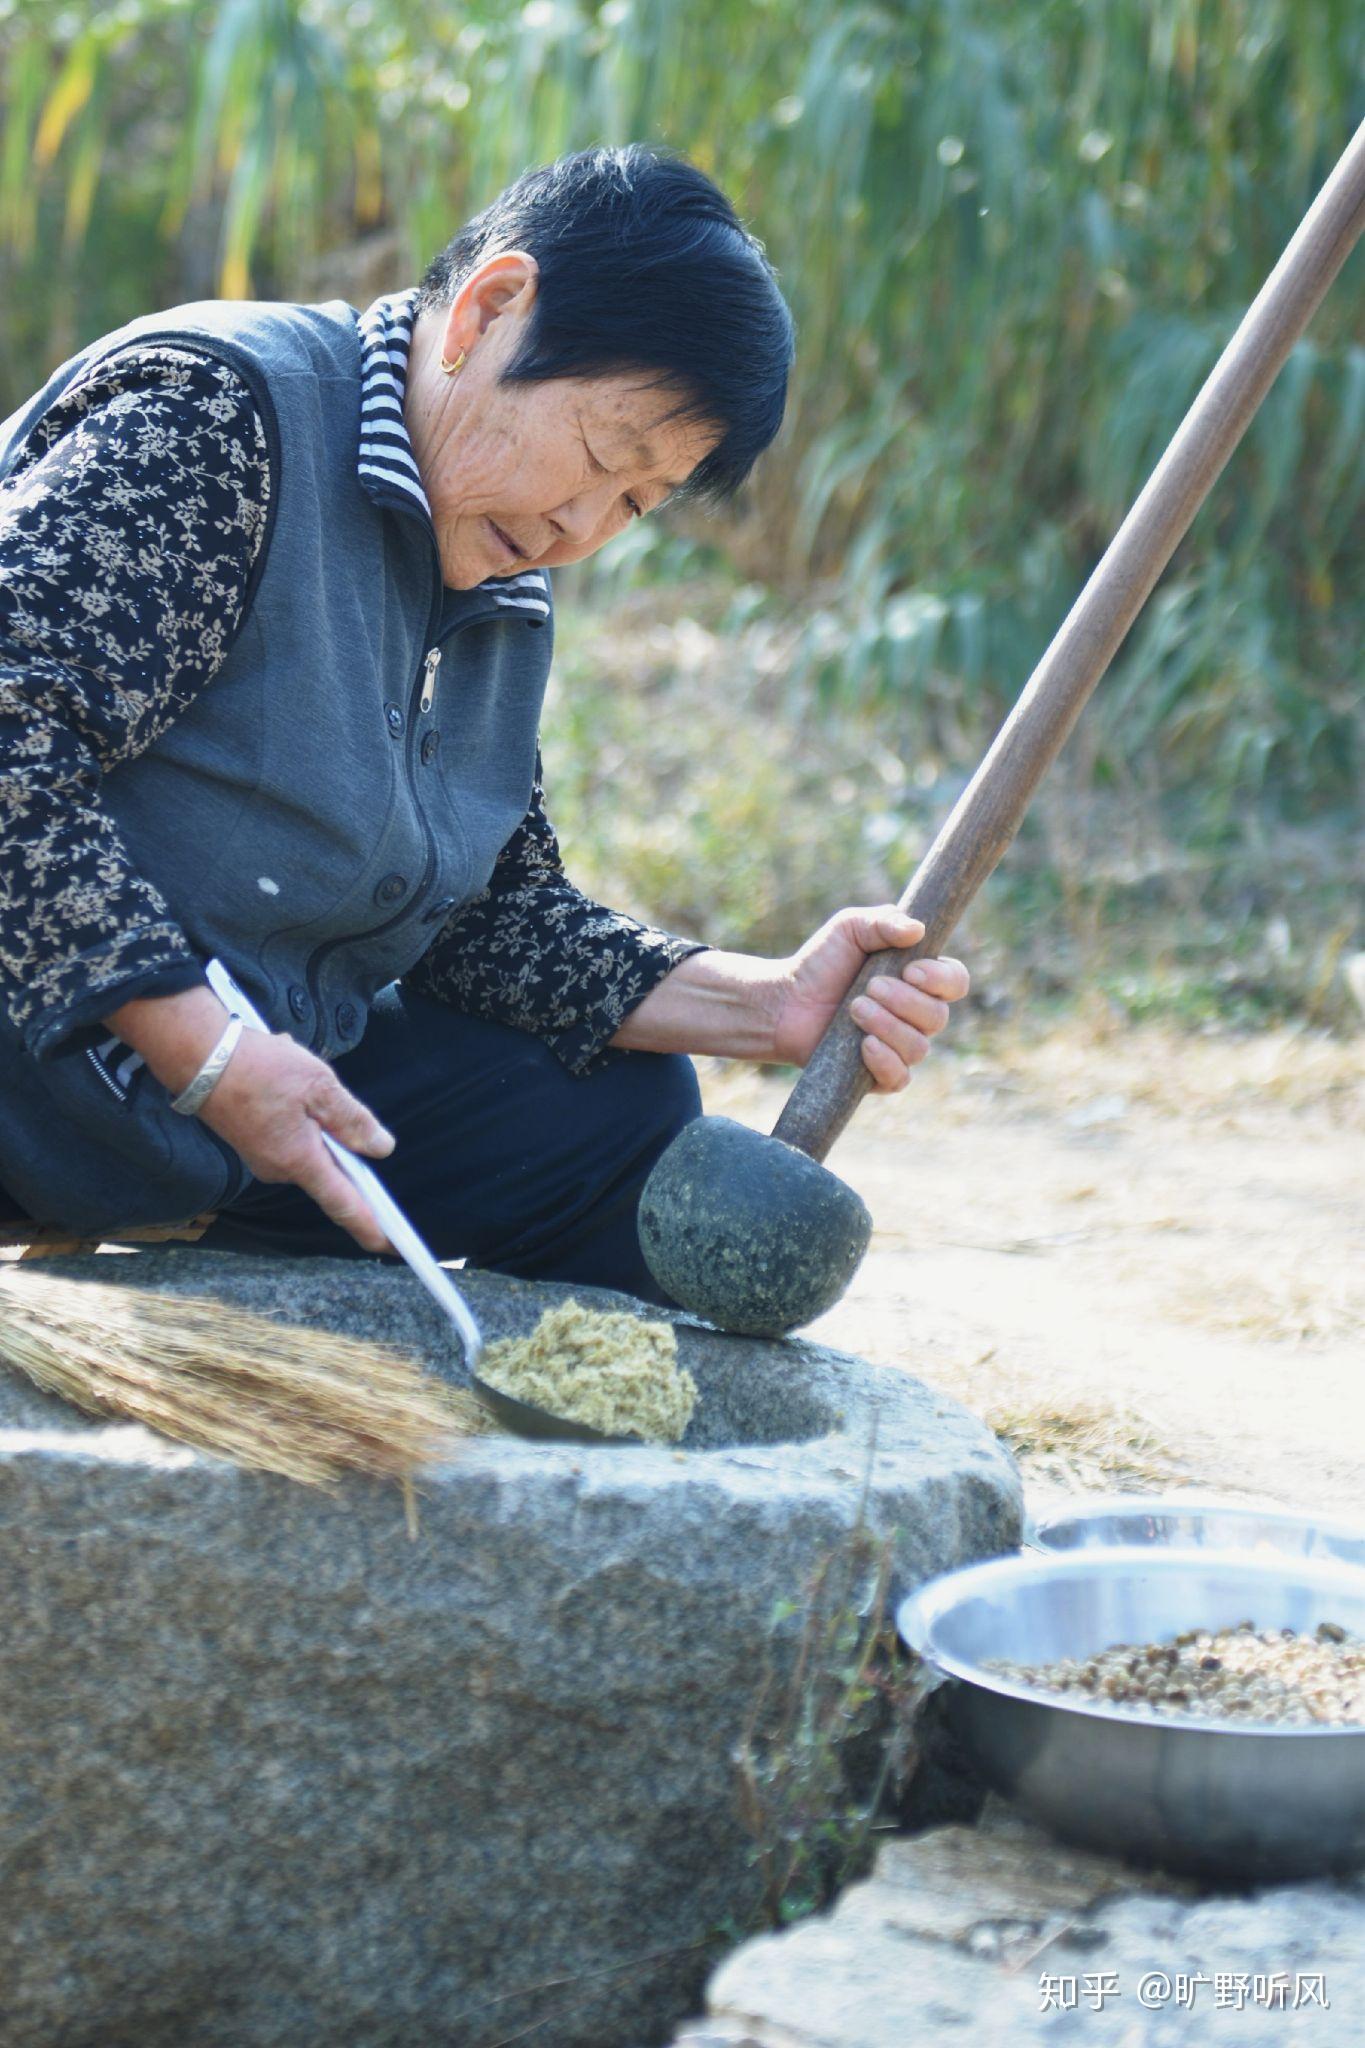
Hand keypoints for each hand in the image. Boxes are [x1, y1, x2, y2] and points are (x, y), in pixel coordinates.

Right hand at [198, 1028, 399, 1253]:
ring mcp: (262, 1158)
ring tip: (296, 1076)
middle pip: (329, 1167)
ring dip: (314, 1112)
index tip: (392, 1246)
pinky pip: (290, 1134)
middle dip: (338, 1134)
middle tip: (326, 1094)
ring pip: (309, 1144)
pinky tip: (284, 1082)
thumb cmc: (257, 1068)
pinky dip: (296, 1109)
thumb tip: (381, 1148)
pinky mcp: (252, 1144)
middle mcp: (279, 1169)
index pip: (344, 1203)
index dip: (370, 1225)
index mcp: (299, 1160)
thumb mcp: (319, 1086)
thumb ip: (353, 1120)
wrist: (197, 1056)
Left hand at [772, 905, 970, 1091]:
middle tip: (868, 987)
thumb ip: (883, 921)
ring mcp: (899, 1046)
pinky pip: (900, 1078)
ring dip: (887, 1026)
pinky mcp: (878, 1074)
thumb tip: (918, 930)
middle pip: (938, 1017)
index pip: (955, 982)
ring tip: (854, 1009)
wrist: (785, 1000)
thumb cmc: (822, 962)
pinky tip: (864, 1044)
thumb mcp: (849, 928)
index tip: (910, 970)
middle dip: (904, 1001)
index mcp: (919, 981)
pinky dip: (885, 1061)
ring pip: (918, 1047)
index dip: (941, 979)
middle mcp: (916, 1016)